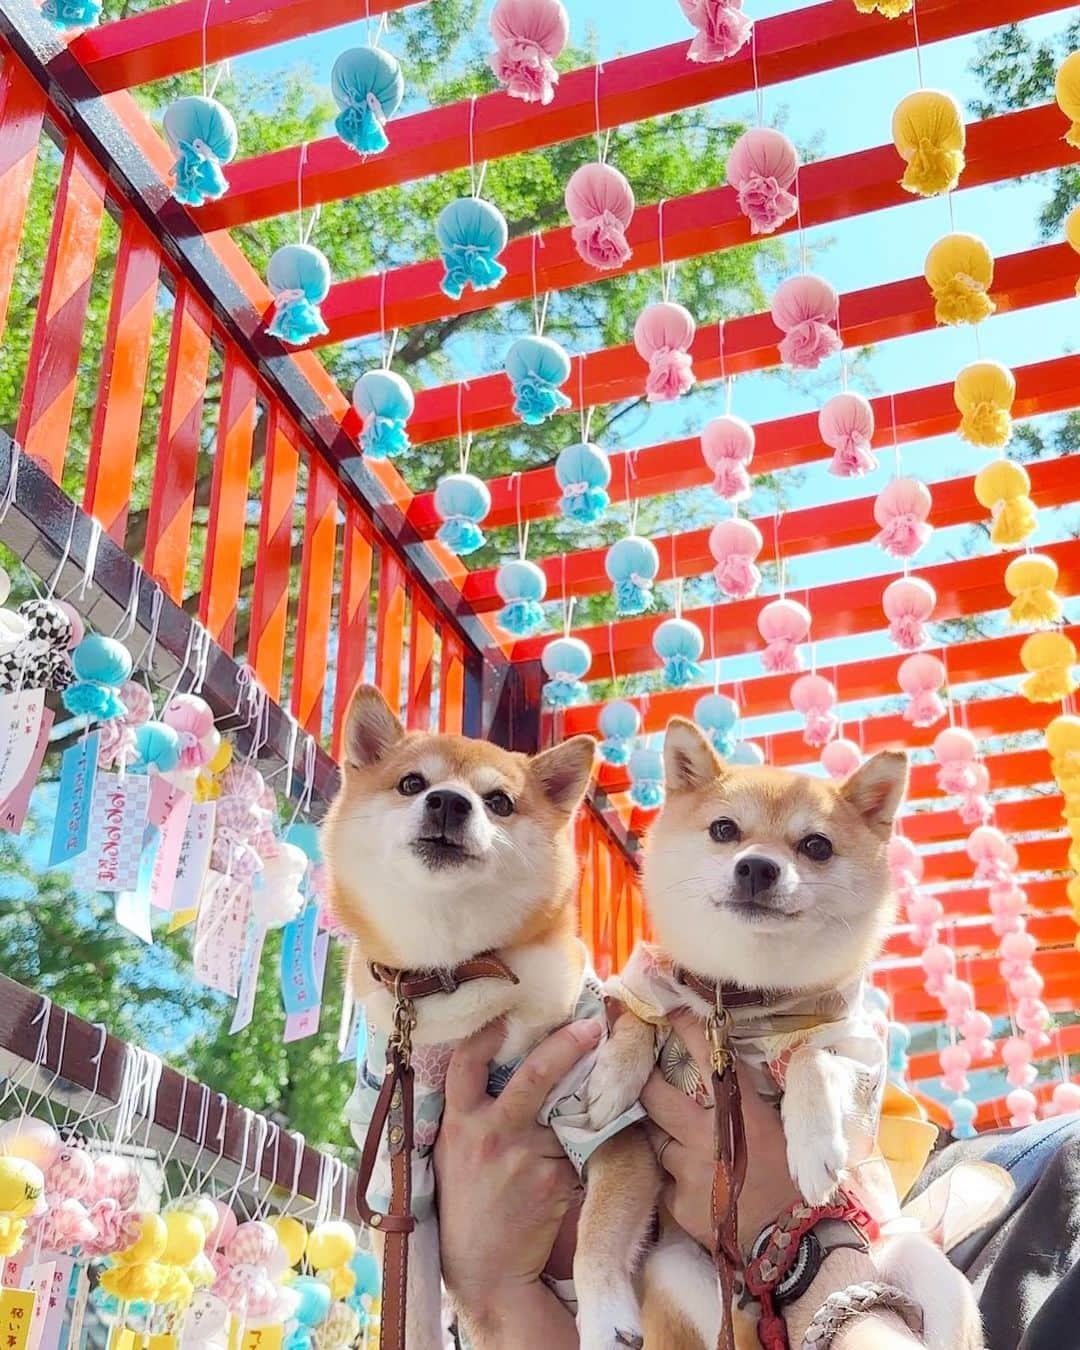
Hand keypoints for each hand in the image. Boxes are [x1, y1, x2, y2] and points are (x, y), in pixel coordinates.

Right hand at [434, 1015, 601, 1339]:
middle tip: (592, 1028)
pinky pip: (576, 1149)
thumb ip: (475, 1112)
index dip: (485, 1035)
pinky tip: (576, 1158)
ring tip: (593, 1099)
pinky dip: (581, 1149)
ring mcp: (525, 1157)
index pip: (466, 1064)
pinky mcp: (554, 1180)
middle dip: (567, 1045)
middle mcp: (491, 1134)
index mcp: (460, 1122)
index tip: (506, 1014)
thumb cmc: (467, 1204)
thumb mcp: (455, 1151)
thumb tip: (506, 1065)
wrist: (484, 1270)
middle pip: (535, 1076)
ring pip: (565, 1115)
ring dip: (580, 1110)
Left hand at [641, 1008, 797, 1250]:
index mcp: (740, 1115)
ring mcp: (687, 1171)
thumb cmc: (794, 1185)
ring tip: (680, 1145)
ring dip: (664, 1139)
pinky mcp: (677, 1204)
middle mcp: (707, 1137)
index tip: (669, 1008)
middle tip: (639, 1071)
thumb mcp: (779, 1132)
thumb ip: (749, 1103)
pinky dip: (672, 1181)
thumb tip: (730, 1069)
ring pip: (656, 1140)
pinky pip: (663, 1182)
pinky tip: (692, 1188)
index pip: (709, 1060)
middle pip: (656, 1096)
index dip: (686, 1030)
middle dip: (645, 1081)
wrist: (790, 1246)